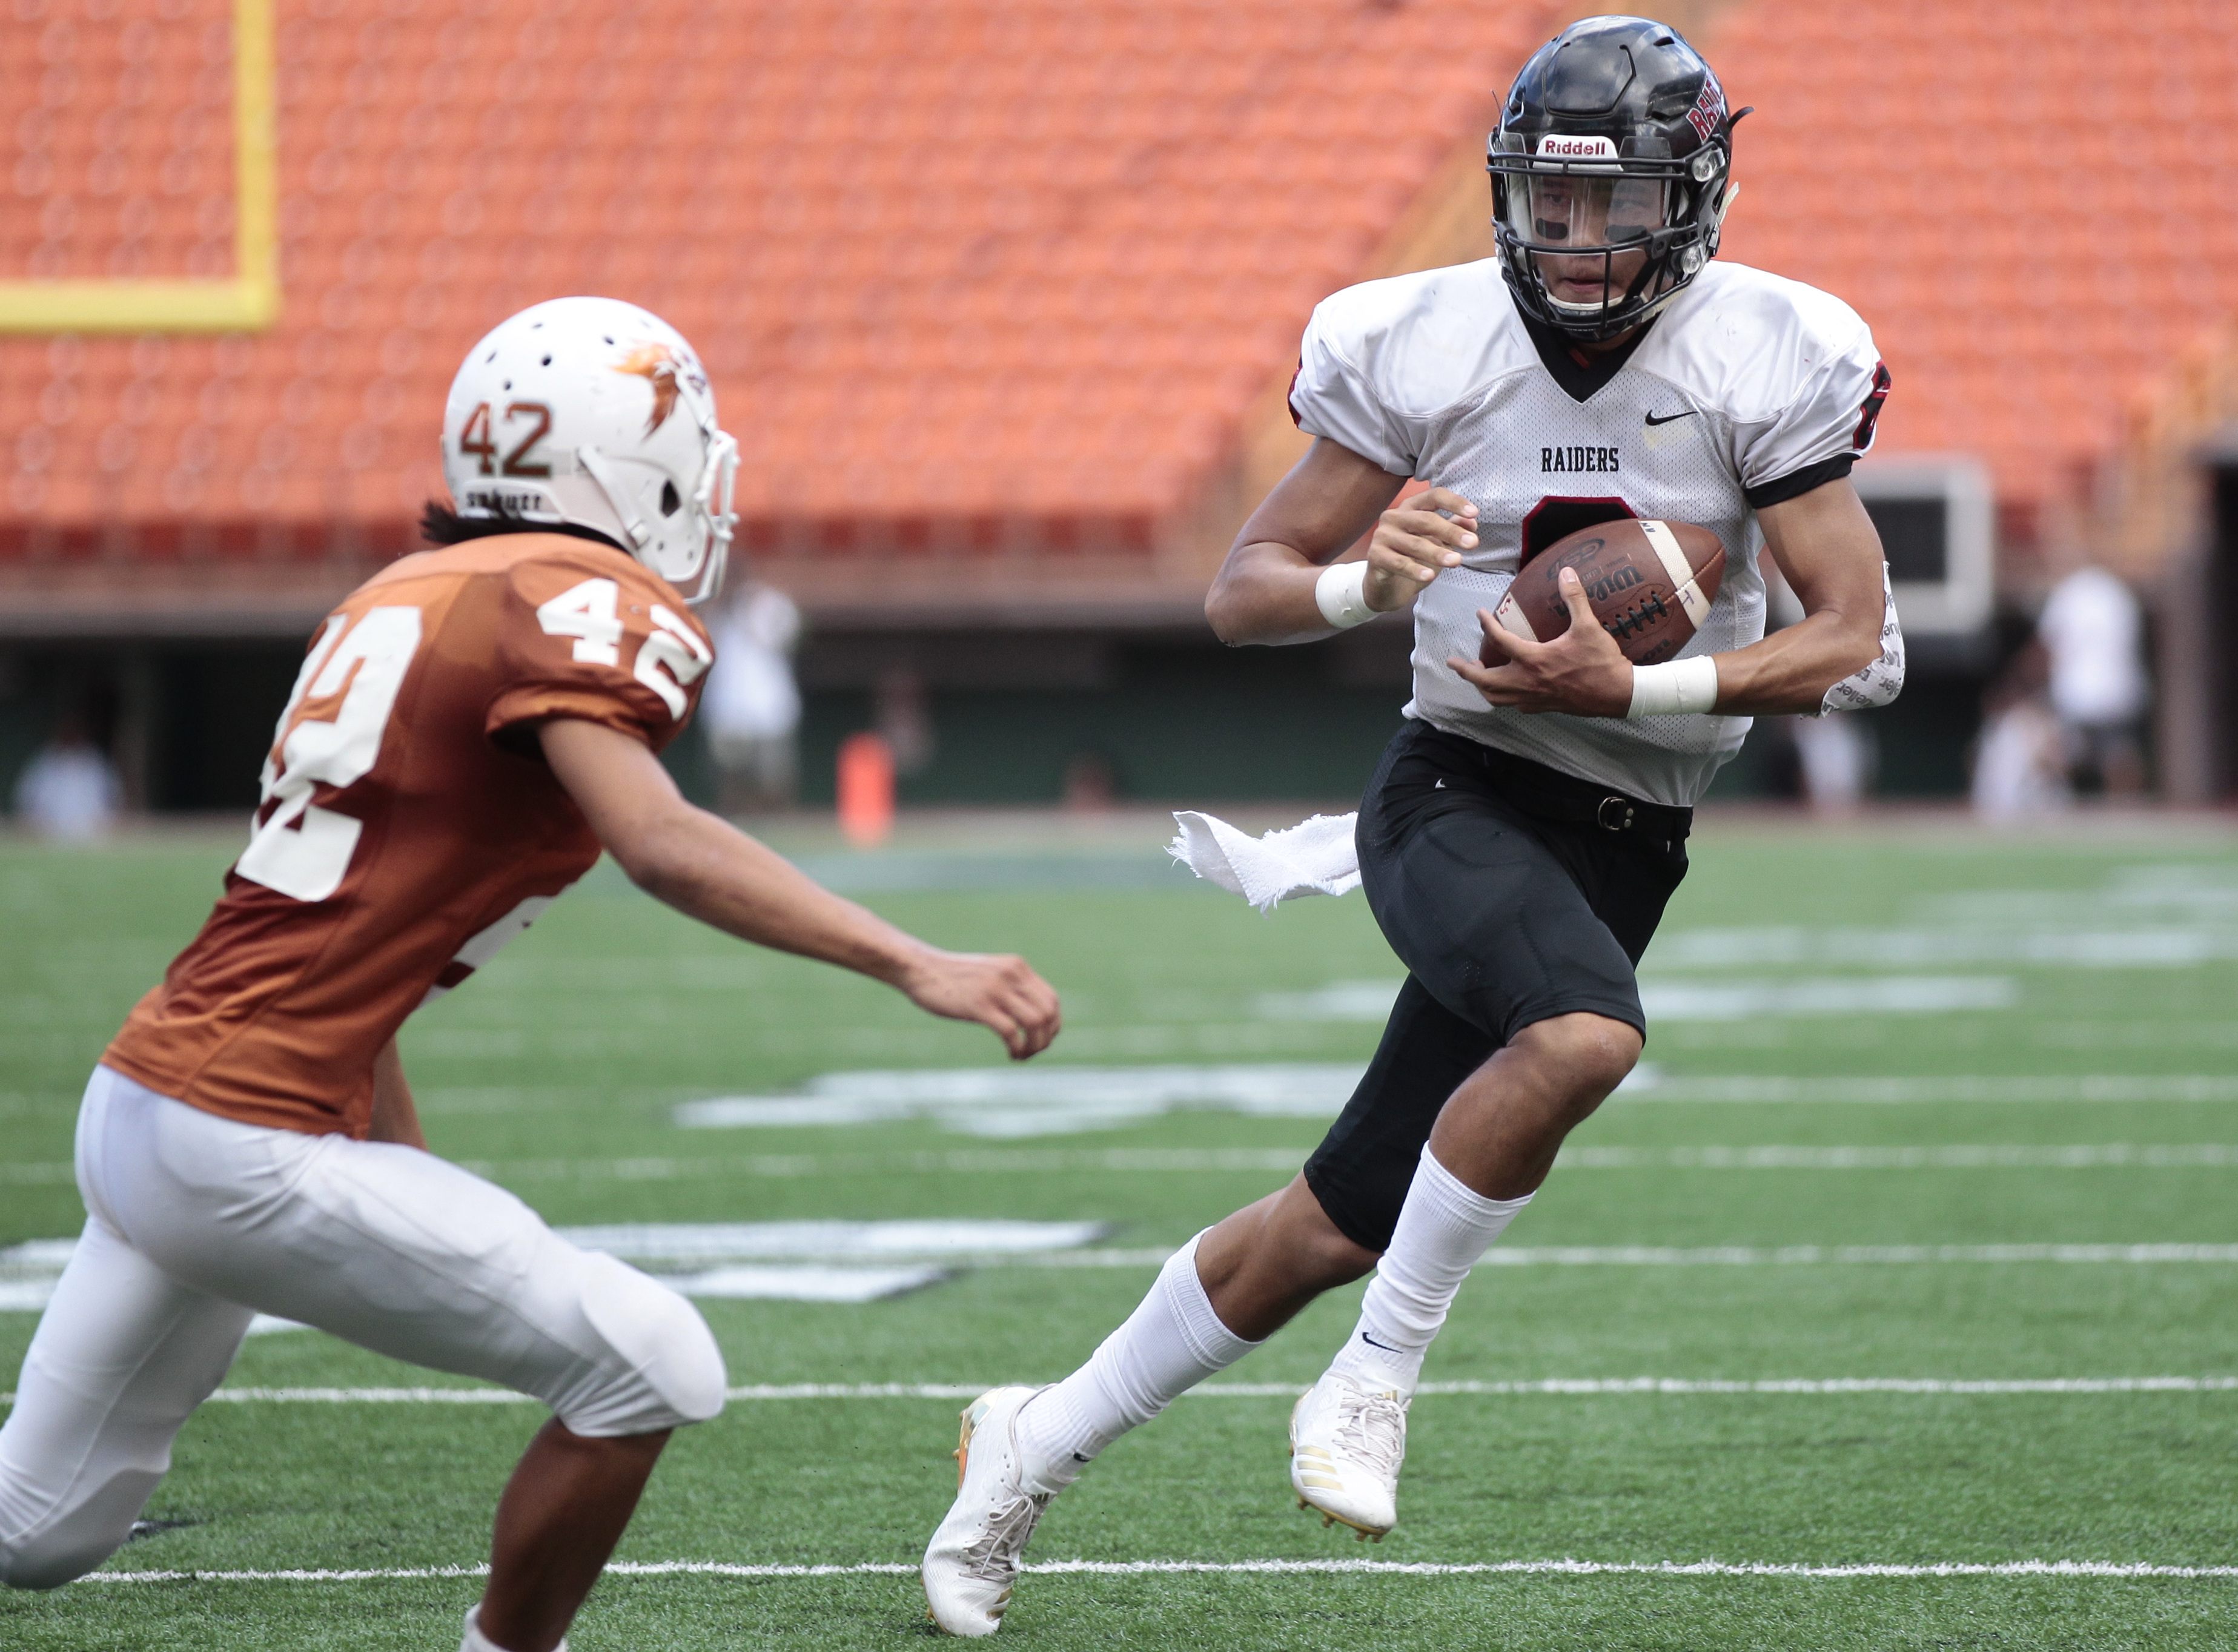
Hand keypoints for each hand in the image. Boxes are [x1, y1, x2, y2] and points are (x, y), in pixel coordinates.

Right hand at [897, 948, 1062, 1060]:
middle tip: (1032, 1051)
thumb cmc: (951, 976)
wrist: (919, 968)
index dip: (1053, 1025)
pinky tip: (1012, 1055)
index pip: (1052, 1000)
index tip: (1041, 1040)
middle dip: (1046, 1039)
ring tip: (1022, 1055)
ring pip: (1035, 1023)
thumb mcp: (989, 974)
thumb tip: (1030, 1014)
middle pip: (1048, 1013)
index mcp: (1017, 967)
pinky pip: (1011, 1032)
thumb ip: (1010, 986)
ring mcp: (996, 989)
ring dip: (1034, 1046)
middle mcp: (1011, 975)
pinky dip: (1017, 1048)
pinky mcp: (979, 1005)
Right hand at [1363, 486, 1478, 612]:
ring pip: (1414, 543)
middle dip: (1451, 531)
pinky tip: (1429, 576)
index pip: (1433, 496)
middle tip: (1472, 543)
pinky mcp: (1375, 556)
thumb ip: (1453, 530)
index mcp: (1410, 507)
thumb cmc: (1413, 558)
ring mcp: (1382, 536)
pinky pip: (1399, 563)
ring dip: (1437, 553)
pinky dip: (1415, 569)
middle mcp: (1394, 517)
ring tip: (1456, 561)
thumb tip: (1472, 523)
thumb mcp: (1437, 542)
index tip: (1474, 513)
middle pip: (1425, 520)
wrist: (1386, 586)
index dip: (1454, 503)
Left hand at [1448, 567, 1632, 716]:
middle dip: (1466, 671)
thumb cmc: (1603, 661)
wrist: (1618, 694)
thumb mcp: (1589, 626)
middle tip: (1453, 662)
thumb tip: (1567, 572)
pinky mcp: (1543, 707)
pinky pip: (1514, 705)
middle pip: (1485, 681)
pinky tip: (1506, 689)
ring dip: (1482, 687)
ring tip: (1477, 675)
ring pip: (1496, 698)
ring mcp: (1534, 698)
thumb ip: (1575, 598)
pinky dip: (1503, 697)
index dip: (1487, 625)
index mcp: (1535, 660)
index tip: (1480, 614)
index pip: (1500, 640)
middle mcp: (1528, 682)